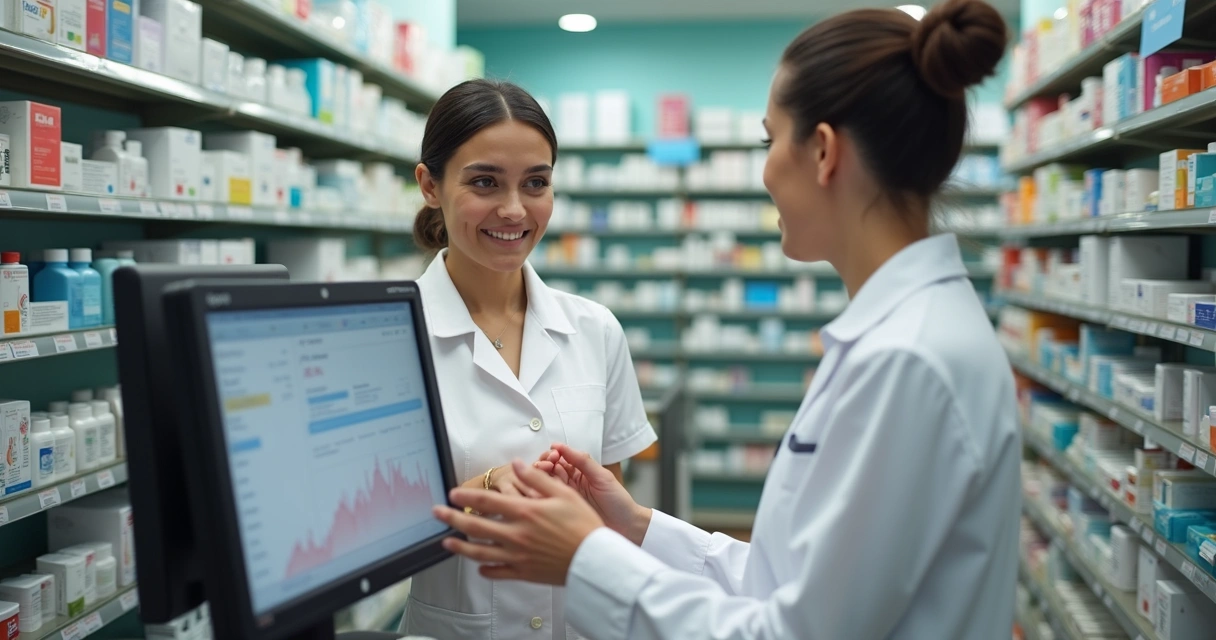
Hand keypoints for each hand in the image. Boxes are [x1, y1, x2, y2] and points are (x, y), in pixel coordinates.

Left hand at [435, 459, 603, 584]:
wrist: (596, 559)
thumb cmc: (584, 525)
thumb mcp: (564, 493)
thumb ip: (537, 478)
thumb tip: (517, 464)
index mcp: (525, 512)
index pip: (487, 501)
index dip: (466, 496)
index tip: (452, 493)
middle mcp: (516, 534)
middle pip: (475, 526)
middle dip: (452, 518)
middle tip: (437, 513)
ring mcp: (518, 556)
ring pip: (480, 553)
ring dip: (460, 546)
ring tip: (446, 541)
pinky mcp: (524, 573)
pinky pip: (498, 573)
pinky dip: (485, 570)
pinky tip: (479, 567)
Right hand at [534, 444, 651, 545]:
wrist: (625, 527)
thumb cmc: (617, 501)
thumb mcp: (602, 477)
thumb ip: (583, 461)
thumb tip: (561, 446)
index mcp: (579, 471)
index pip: (559, 459)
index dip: (552, 455)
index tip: (553, 456)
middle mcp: (569, 483)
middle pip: (548, 469)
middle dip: (543, 464)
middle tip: (546, 465)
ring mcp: (564, 497)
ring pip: (544, 483)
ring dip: (540, 476)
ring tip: (542, 475)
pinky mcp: (560, 511)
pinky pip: (546, 500)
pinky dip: (539, 492)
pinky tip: (538, 490)